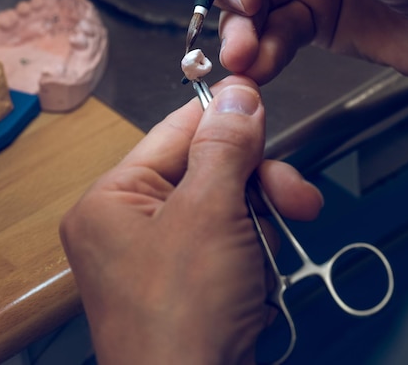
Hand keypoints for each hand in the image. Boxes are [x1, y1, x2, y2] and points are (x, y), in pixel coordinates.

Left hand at [60, 76, 322, 364]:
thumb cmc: (184, 315)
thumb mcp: (209, 214)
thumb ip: (225, 147)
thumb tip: (237, 92)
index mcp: (113, 200)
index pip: (175, 132)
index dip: (223, 118)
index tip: (262, 105)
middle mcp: (130, 224)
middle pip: (209, 173)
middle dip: (257, 186)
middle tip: (295, 198)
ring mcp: (161, 257)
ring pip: (229, 210)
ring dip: (261, 229)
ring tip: (266, 261)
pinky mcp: (190, 284)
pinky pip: (231, 246)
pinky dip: (255, 259)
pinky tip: (258, 285)